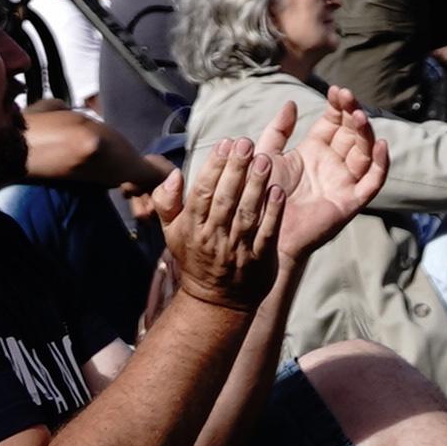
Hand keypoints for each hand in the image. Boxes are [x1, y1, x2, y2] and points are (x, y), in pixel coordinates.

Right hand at [153, 124, 287, 311]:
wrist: (216, 302)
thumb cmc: (195, 258)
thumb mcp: (172, 233)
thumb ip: (167, 202)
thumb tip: (174, 174)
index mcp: (193, 227)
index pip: (202, 192)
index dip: (214, 167)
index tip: (226, 142)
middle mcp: (214, 237)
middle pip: (225, 199)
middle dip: (235, 169)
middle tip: (246, 142)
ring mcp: (237, 250)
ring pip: (247, 214)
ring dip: (256, 186)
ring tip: (265, 160)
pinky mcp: (259, 260)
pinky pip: (267, 234)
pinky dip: (273, 213)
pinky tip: (279, 191)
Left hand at [275, 96, 386, 257]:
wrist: (261, 230)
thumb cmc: (261, 195)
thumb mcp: (267, 155)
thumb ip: (278, 130)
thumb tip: (291, 102)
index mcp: (315, 150)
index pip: (334, 122)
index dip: (338, 106)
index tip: (337, 91)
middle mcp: (333, 164)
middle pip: (352, 133)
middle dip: (352, 113)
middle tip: (348, 96)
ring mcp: (344, 182)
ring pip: (365, 152)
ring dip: (365, 132)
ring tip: (358, 115)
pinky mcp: (350, 201)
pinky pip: (372, 182)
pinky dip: (381, 164)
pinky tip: (380, 145)